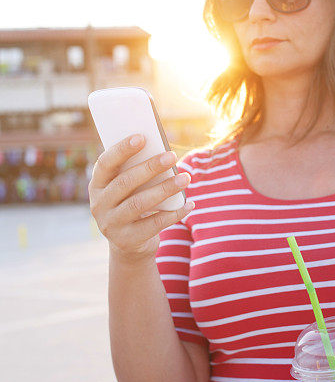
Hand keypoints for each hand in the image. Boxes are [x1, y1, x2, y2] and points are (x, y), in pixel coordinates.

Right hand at [88, 134, 193, 263]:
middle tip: (172, 156)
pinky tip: (189, 204)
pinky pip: (154, 225)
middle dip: (150, 167)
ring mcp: (111, 224)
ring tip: (185, 178)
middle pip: (125, 183)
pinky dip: (174, 213)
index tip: (142, 137)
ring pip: (139, 204)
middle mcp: (99, 204)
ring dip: (165, 189)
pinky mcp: (127, 240)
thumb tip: (162, 153)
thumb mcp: (130, 188)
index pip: (105, 163)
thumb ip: (137, 172)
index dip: (122, 150)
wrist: (130, 244)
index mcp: (97, 185)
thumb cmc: (133, 203)